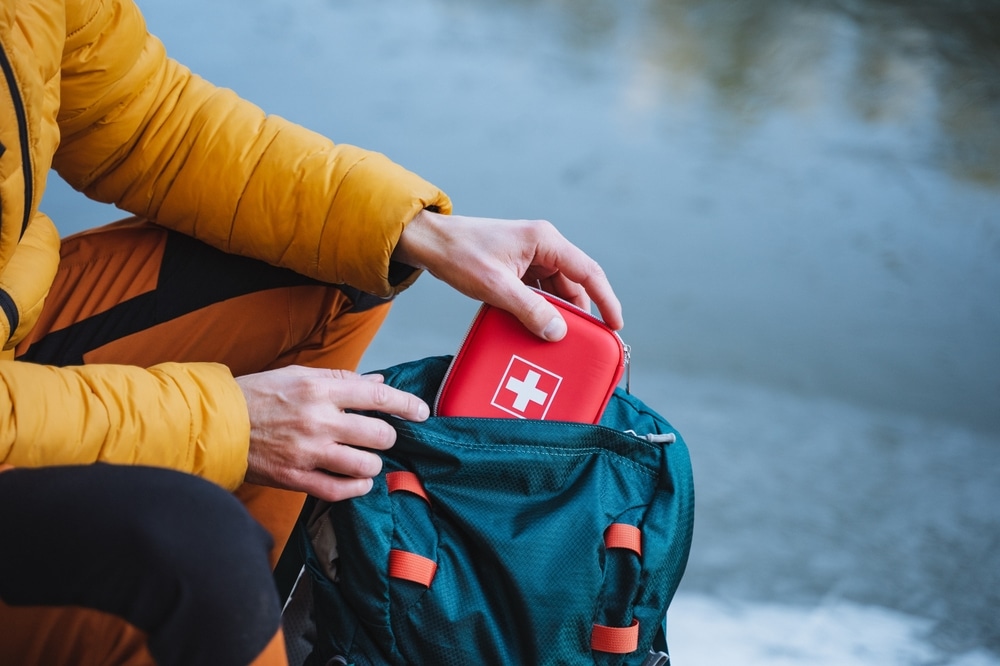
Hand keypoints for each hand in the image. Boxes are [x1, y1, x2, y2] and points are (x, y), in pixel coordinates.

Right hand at [236, 366, 428, 501]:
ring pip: (365, 465)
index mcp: (320, 390)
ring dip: (372, 464)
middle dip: (387, 437)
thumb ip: (341, 379)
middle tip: (380, 437)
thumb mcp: (299, 375)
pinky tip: (358, 481)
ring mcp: (309, 452)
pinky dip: (356, 488)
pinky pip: (340, 490)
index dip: (407, 405)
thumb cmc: (259, 395)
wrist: (218, 424)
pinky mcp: (297, 478)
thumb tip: (377, 381)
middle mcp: (319, 420)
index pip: (378, 397)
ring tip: (365, 459)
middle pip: (379, 434)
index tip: (421, 412)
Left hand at [393, 210, 623, 339]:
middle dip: (579, 313)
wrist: (428, 242)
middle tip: (583, 343)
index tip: (615, 326)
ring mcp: (530, 255)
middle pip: (574, 284)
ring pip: (556, 290)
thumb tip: (558, 332)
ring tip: (557, 340)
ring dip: (557, 313)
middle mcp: (543, 245)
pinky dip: (540, 309)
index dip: (607, 300)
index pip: (588, 272)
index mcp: (545, 241)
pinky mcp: (517, 266)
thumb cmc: (459, 255)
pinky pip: (539, 290)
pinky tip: (536, 327)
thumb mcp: (496, 287)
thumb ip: (530, 310)